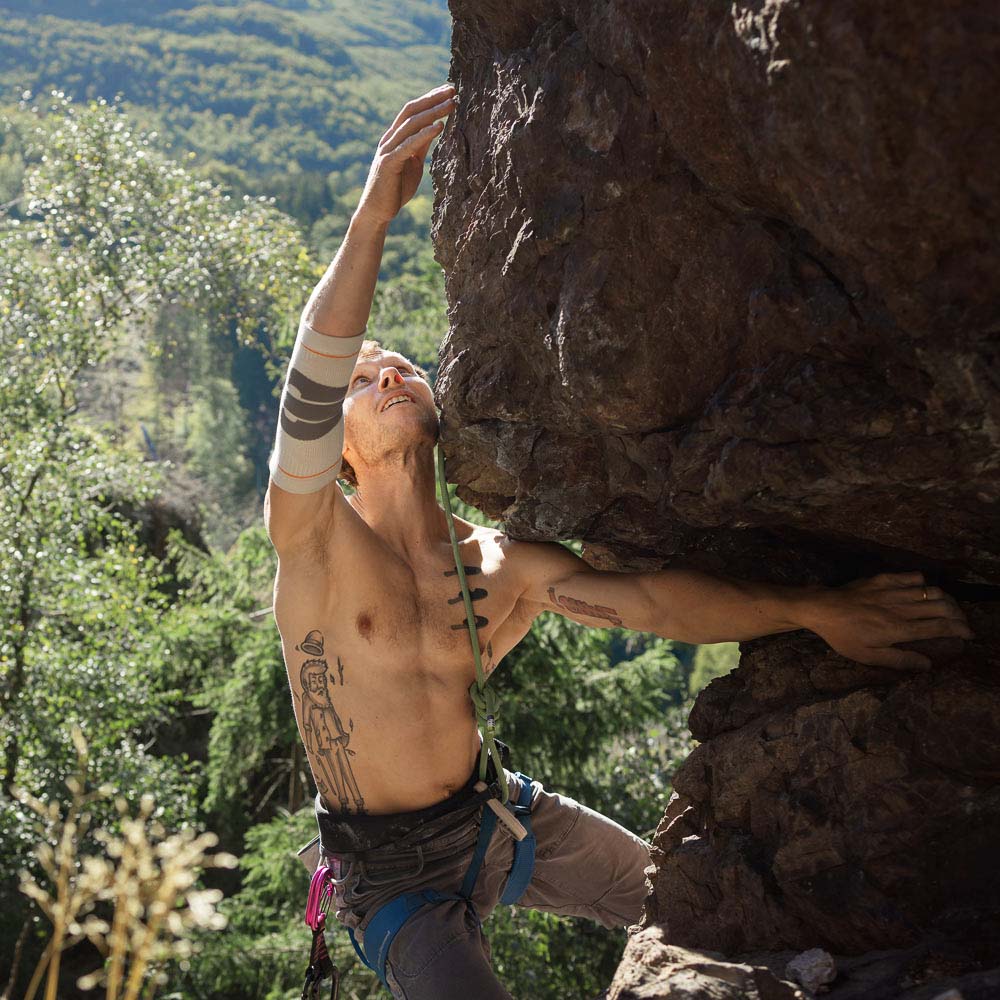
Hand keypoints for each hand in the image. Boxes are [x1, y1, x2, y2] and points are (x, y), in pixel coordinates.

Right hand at [355, 84, 455, 226]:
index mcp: (395, 138)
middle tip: (453, 90)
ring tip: (452, 105)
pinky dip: (424, 134)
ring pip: (411, 124)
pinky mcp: (389, 164)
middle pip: (411, 111)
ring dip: (433, 113)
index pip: (412, 111)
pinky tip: (439, 127)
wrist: (378, 212)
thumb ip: (420, 145)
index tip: (449, 89)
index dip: (430, 98)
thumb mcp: (413, 162)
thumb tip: (435, 127)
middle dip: (433, 99)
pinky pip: (408, 145)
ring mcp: (387, 150)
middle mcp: (389, 139)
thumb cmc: (396, 188)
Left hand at [808, 572, 972, 669]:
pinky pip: (913, 577)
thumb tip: (928, 665)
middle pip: (943, 607)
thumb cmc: (843, 636)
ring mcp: (893, 591)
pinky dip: (924, 584)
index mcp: (900, 629)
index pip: (941, 627)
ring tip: (949, 608)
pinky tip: (924, 591)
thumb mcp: (869, 656)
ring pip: (931, 591)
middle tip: (961, 623)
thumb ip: (900, 660)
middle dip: (959, 615)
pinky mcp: (884, 579)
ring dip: (946, 599)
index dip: (960, 630)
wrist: (822, 609)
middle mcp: (901, 608)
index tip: (969, 635)